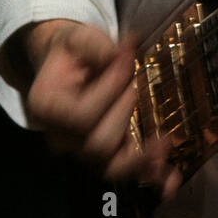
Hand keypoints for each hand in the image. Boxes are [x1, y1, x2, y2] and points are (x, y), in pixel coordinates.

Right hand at [19, 20, 181, 200]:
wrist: (70, 63)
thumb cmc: (74, 50)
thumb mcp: (79, 38)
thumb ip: (97, 46)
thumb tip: (124, 51)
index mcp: (46, 108)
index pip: (81, 115)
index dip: (109, 89)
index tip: (126, 58)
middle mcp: (60, 138)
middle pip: (98, 144)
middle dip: (126, 111)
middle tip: (137, 81)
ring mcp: (82, 151)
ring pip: (112, 168)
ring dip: (143, 157)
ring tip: (166, 141)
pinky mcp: (105, 156)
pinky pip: (126, 172)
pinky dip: (151, 175)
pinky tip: (171, 180)